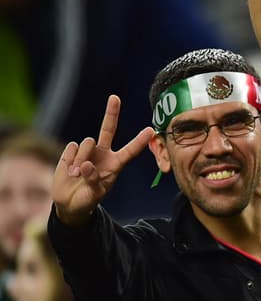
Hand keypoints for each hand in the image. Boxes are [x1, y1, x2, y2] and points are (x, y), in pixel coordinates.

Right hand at [52, 95, 154, 225]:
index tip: (151, 130)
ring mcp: (87, 151)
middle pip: (108, 129)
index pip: (130, 151)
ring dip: (82, 159)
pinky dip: (70, 160)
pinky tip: (69, 170)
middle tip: (114, 97)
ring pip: (87, 142)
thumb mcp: (95, 194)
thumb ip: (93, 180)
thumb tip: (85, 165)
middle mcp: (103, 153)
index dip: (140, 141)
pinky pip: (72, 147)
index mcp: (115, 164)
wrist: (70, 203)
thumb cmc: (88, 199)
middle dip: (111, 113)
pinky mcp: (71, 152)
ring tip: (77, 175)